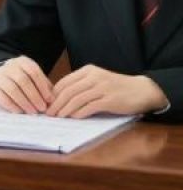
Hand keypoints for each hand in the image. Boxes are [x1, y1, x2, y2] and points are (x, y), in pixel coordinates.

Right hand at [0, 56, 53, 113]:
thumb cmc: (21, 81)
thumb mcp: (33, 79)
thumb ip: (43, 87)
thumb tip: (53, 101)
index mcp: (22, 62)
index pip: (33, 71)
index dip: (42, 86)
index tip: (49, 100)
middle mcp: (9, 66)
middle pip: (22, 80)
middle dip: (34, 96)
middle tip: (42, 108)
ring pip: (12, 88)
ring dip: (24, 102)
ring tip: (33, 112)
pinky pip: (2, 97)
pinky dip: (12, 106)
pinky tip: (20, 112)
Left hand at [46, 65, 168, 118]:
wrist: (142, 90)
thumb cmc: (116, 87)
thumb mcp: (97, 81)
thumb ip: (81, 86)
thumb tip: (59, 98)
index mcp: (88, 71)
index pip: (64, 82)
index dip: (53, 94)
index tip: (45, 103)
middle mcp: (93, 77)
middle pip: (68, 91)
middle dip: (56, 103)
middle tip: (48, 113)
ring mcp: (102, 88)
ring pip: (76, 99)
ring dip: (65, 109)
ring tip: (58, 117)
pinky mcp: (110, 100)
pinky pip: (90, 106)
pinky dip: (79, 113)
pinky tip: (74, 118)